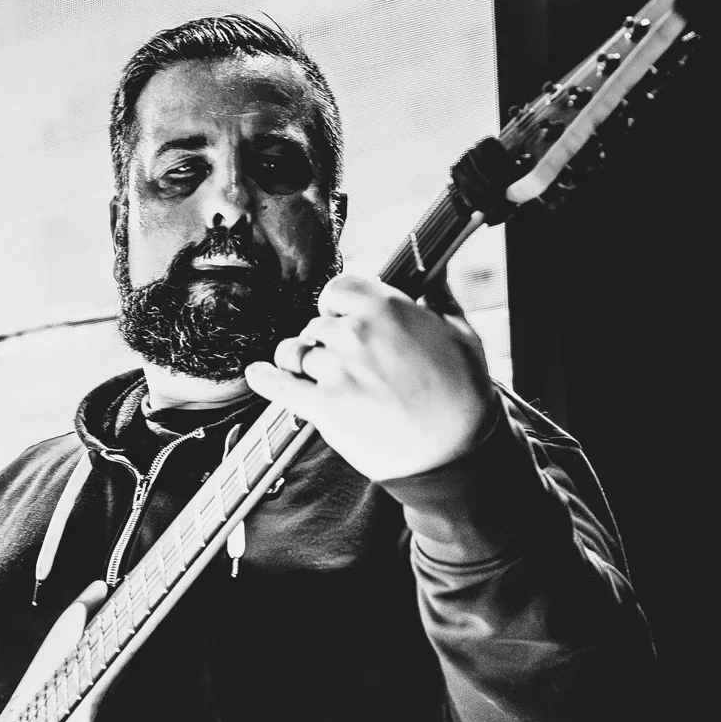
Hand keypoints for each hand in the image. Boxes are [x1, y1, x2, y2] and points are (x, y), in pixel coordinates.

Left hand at [244, 272, 494, 481]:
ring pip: (295, 353)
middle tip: (338, 358)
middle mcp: (357, 335)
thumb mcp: (463, 333)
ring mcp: (338, 371)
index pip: (337, 289)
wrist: (455, 452)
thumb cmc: (462, 395)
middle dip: (322, 340)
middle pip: (315, 325)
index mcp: (387, 309)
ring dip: (298, 361)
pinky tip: (257, 375)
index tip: (342, 317)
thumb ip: (440, 295)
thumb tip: (436, 269)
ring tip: (308, 370)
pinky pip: (281, 387)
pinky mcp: (325, 407)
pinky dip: (265, 380)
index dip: (337, 305)